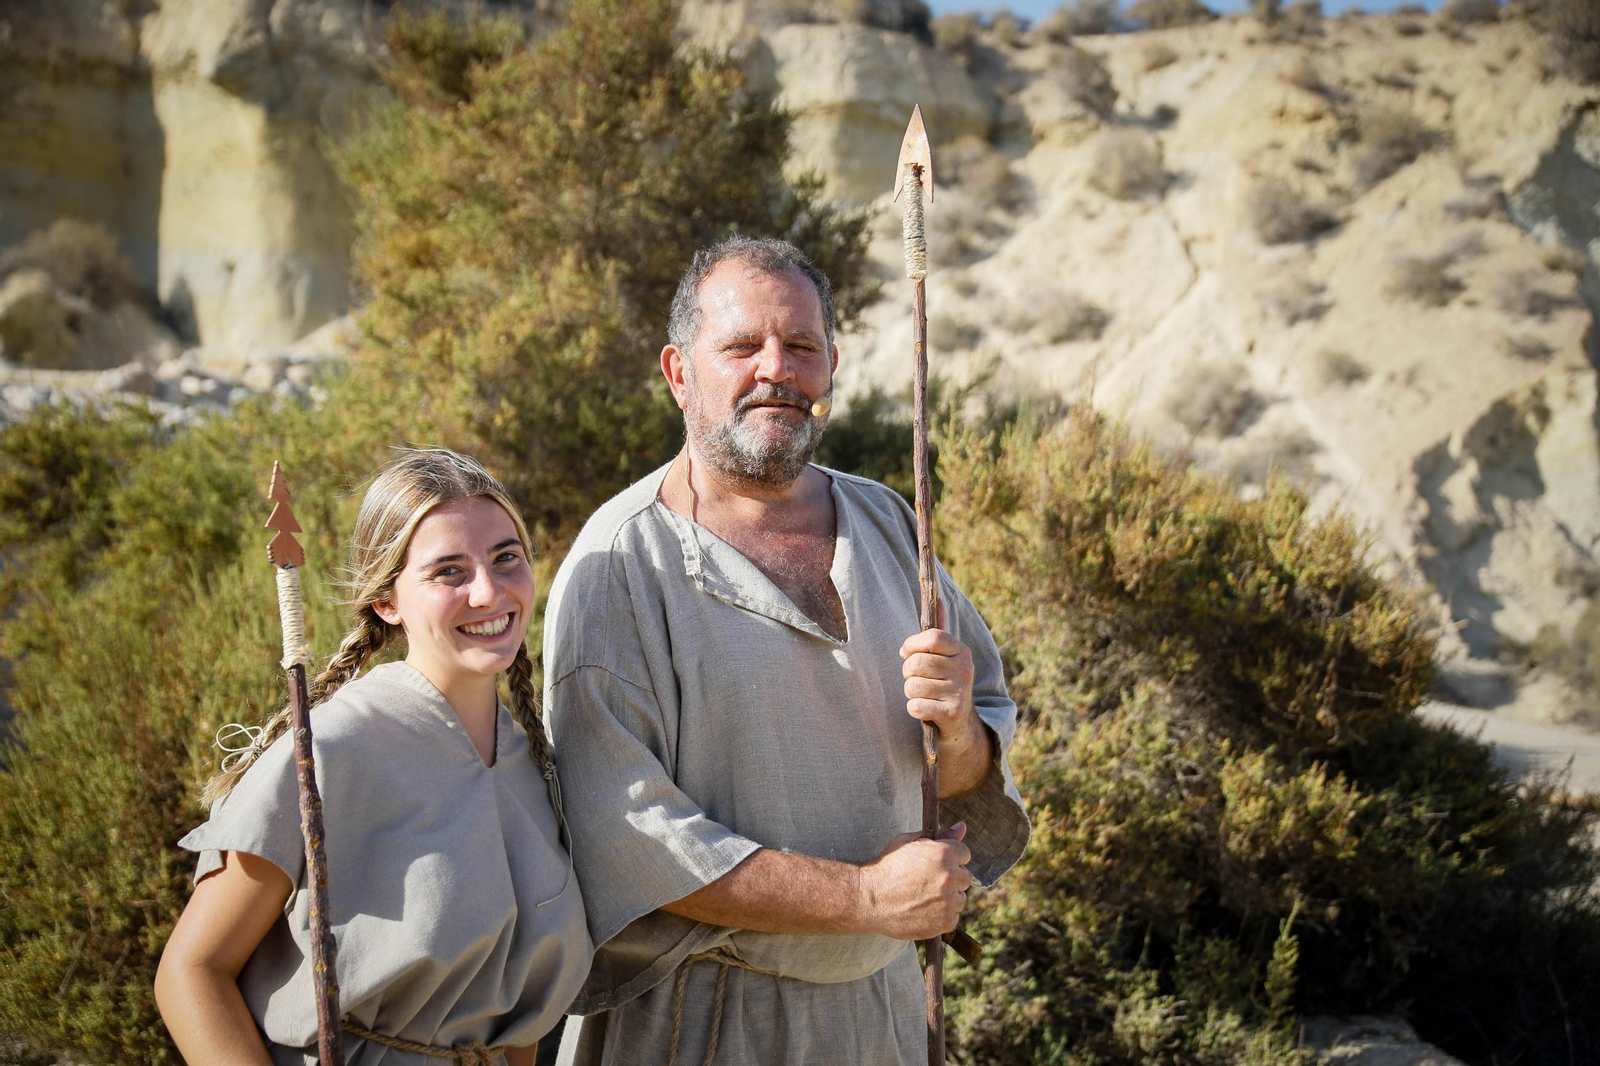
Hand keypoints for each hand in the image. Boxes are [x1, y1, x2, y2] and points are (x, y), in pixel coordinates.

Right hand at [858, 823, 971, 939]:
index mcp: (944, 853)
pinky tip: (923, 910)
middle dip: (950, 879)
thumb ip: (940, 834)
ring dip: (947, 899)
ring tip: (923, 898)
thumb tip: (963, 827)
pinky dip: (942, 916)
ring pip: (960, 899)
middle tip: (928, 883)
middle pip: (965, 877)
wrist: (868, 898)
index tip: (936, 866)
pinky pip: (953, 917)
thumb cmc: (887, 867)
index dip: (950, 859)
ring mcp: (948, 901)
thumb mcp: (908, 842)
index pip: (964, 854)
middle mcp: (949, 876)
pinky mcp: (945, 922)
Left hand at [900, 599, 981, 759]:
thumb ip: (938, 631)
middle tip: (917, 679)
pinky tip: (926, 711)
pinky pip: (915, 706)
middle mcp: (965, 669)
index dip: (912, 645)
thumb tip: (938, 597)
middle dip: (908, 673)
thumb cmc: (944, 684)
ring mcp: (960, 692)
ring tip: (924, 695)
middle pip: (916, 663)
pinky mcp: (952, 714)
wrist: (961, 725)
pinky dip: (915, 710)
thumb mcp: (946, 657)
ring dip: (911, 693)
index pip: (932, 637)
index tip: (907, 653)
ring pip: (912, 686)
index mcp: (962, 651)